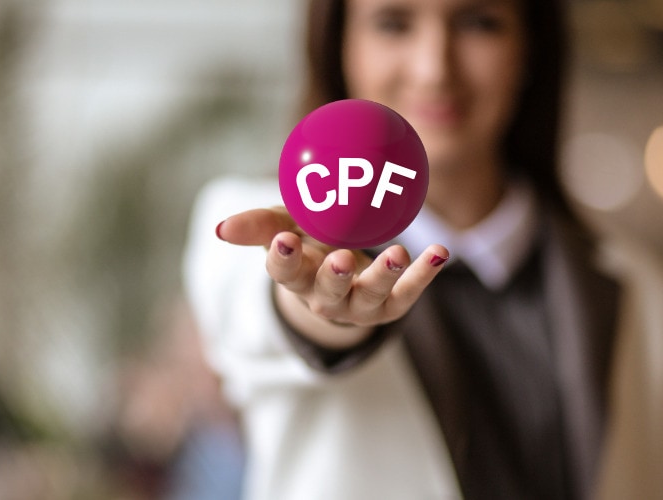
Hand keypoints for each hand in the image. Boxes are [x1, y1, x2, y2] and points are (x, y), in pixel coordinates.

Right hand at [215, 207, 448, 348]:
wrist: (339, 275)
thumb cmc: (307, 245)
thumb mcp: (282, 228)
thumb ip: (258, 226)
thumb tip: (222, 228)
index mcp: (297, 277)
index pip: (284, 273)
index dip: (282, 260)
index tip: (283, 241)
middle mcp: (326, 297)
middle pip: (328, 292)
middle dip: (333, 277)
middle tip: (340, 259)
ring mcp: (360, 305)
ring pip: (370, 296)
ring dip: (383, 275)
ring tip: (398, 252)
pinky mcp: (389, 307)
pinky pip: (407, 295)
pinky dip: (424, 276)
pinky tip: (440, 252)